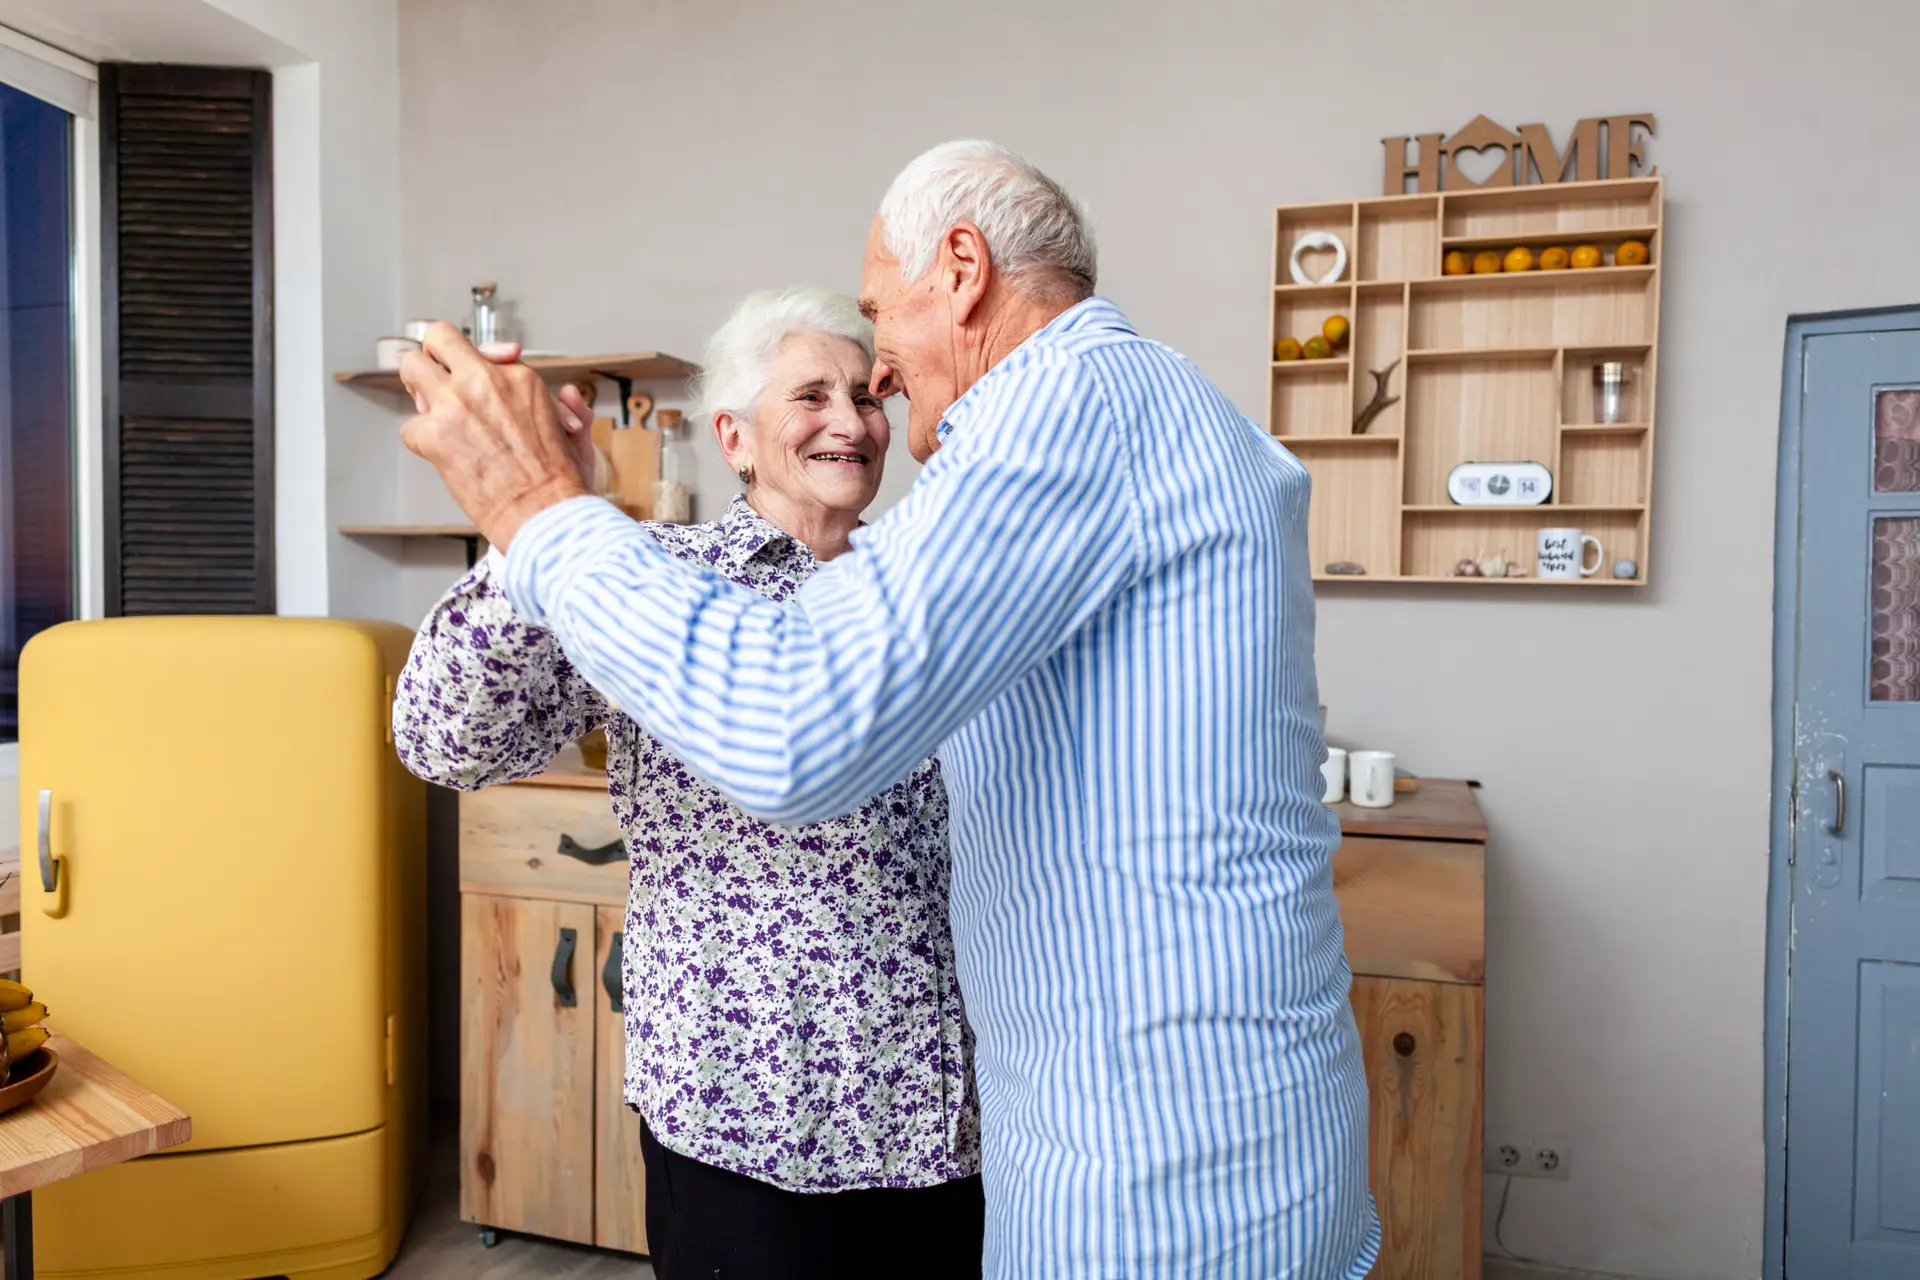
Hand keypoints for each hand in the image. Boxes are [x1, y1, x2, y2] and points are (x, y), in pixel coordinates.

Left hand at [399, 323, 589, 549]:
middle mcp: (485, 381)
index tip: (473, 377)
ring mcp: (455, 404)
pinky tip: (446, 459)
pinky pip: (410, 428)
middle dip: (433, 357)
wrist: (545, 514)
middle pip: (438, 338)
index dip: (475, 364)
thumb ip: (570, 409)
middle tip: (435, 379)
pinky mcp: (434, 434)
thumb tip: (566, 393)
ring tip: (433, 415)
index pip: (483, 350)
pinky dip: (424, 445)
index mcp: (519, 378)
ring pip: (411, 368)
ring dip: (417, 389)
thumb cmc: (561, 484)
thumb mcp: (577, 436)